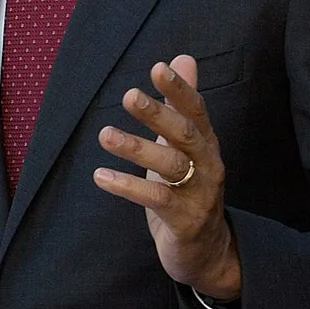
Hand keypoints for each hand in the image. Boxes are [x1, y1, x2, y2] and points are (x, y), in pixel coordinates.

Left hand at [93, 57, 240, 300]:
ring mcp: (199, 194)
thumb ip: (181, 104)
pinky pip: (156, 199)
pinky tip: (101, 176)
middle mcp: (208, 165)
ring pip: (171, 165)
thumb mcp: (184, 146)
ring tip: (104, 135)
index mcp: (206, 144)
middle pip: (185, 135)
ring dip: (137, 148)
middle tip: (129, 96)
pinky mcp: (185, 221)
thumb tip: (182, 57)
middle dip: (158, 114)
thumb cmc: (189, 191)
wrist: (207, 250)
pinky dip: (128, 186)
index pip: (196, 110)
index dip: (179, 89)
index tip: (158, 67)